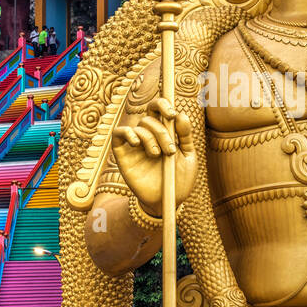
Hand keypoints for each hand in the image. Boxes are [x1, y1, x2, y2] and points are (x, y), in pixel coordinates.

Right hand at [112, 97, 195, 215]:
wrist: (168, 201)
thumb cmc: (179, 179)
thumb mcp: (188, 156)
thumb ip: (185, 135)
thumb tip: (181, 114)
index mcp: (164, 133)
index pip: (158, 109)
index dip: (163, 105)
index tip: (172, 114)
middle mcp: (148, 136)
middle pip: (149, 118)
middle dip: (162, 131)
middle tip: (170, 150)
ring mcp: (135, 145)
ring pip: (138, 127)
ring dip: (150, 138)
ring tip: (158, 155)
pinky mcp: (122, 155)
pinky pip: (118, 134)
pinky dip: (127, 133)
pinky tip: (137, 143)